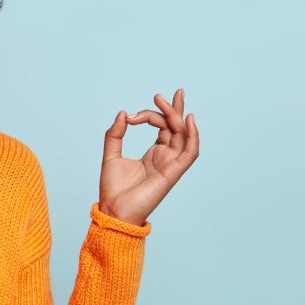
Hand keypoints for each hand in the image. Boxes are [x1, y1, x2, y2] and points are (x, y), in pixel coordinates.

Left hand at [99, 88, 198, 225]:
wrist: (113, 210)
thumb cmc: (113, 189)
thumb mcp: (111, 155)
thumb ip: (115, 134)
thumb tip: (123, 113)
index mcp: (153, 154)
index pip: (161, 127)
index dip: (149, 114)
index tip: (130, 117)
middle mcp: (165, 158)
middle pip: (175, 128)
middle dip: (172, 109)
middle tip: (159, 95)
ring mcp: (171, 164)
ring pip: (182, 135)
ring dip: (176, 117)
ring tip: (168, 100)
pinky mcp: (173, 172)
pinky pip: (190, 152)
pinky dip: (193, 136)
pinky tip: (189, 120)